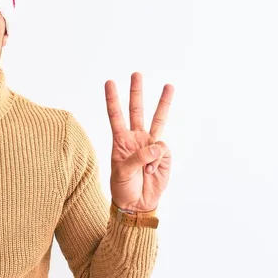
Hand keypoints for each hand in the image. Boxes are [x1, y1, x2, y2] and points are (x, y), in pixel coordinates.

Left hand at [105, 72, 173, 211]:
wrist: (137, 204)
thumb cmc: (123, 187)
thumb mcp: (123, 172)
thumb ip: (138, 157)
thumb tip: (156, 146)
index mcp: (120, 140)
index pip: (115, 116)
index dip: (112, 99)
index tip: (109, 82)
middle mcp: (136, 138)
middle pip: (136, 110)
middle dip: (136, 92)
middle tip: (136, 73)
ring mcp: (151, 145)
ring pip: (158, 119)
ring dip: (163, 103)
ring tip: (168, 86)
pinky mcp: (163, 155)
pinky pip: (163, 151)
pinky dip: (157, 162)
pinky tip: (151, 171)